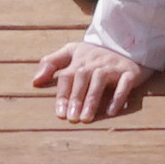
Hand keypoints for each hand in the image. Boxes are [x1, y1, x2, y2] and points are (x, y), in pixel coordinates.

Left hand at [30, 35, 156, 120]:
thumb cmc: (95, 55)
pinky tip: (111, 112)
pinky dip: (118, 97)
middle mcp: (95, 61)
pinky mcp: (130, 72)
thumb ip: (51, 63)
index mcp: (79, 57)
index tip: (60, 114)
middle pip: (82, 78)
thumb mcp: (71, 52)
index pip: (67, 75)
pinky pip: (124, 83)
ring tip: (86, 118)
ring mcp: (113, 66)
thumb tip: (35, 82)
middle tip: (72, 119)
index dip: (62, 94)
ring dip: (92, 99)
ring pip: (100, 80)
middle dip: (76, 99)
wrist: (128, 44)